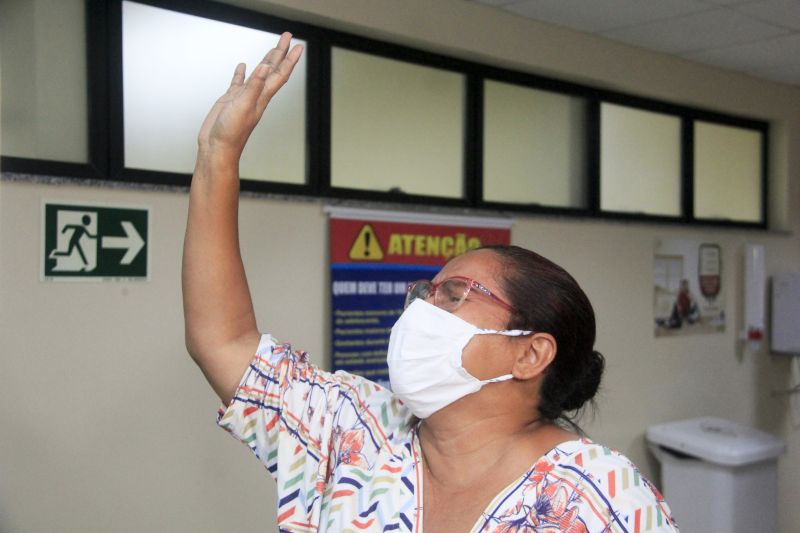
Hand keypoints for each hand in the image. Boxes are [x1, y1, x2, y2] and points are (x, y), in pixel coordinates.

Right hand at [197, 32, 303, 161]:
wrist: (217, 148)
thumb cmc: (231, 133)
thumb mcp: (244, 105)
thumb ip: (254, 86)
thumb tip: (265, 67)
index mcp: (262, 96)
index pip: (280, 73)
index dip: (290, 59)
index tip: (298, 45)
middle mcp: (256, 95)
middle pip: (272, 69)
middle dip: (280, 52)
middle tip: (288, 37)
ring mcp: (243, 97)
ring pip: (258, 74)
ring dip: (266, 60)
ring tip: (273, 47)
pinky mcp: (230, 100)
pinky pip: (238, 82)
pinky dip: (242, 73)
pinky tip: (243, 66)